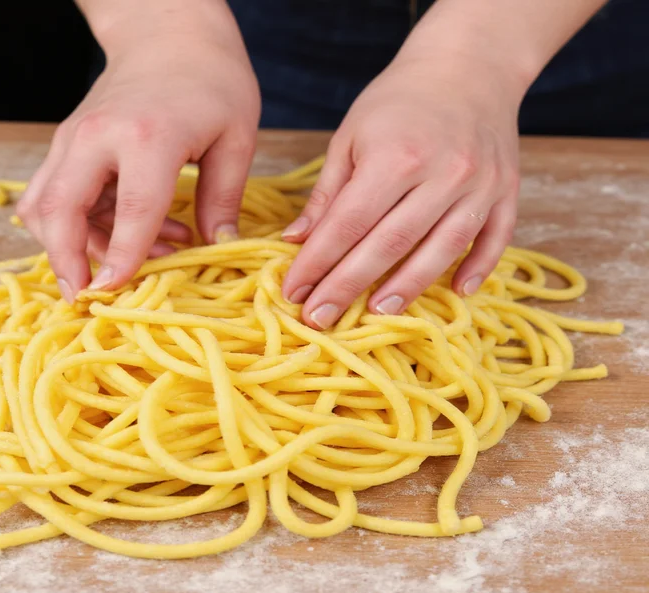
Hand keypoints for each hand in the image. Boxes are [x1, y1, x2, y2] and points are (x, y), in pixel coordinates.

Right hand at [17, 8, 259, 302]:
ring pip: (44, 205)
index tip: (114, 293)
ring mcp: (73, 138)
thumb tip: (219, 247)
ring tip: (126, 261)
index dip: (124, 258)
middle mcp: (97, 136)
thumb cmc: (211, 81)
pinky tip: (123, 233)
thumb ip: (224, 198)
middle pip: (59, 210)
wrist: (167, 33)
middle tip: (83, 297)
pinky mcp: (67, 144)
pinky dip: (76, 226)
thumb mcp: (236, 137)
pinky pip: (52, 195)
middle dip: (65, 261)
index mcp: (149, 135)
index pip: (132, 210)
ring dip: (73, 245)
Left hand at [280, 53, 523, 329]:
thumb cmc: (398, 101)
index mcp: (395, 155)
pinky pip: (495, 237)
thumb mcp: (351, 136)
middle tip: (320, 319)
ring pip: (441, 249)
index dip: (318, 262)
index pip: (348, 223)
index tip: (293, 292)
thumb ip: (327, 193)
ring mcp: (479, 184)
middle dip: (349, 286)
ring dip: (408, 287)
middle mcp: (441, 172)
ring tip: (378, 314)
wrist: (467, 65)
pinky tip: (458, 291)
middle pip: (389, 244)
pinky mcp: (507, 190)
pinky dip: (478, 267)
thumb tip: (296, 240)